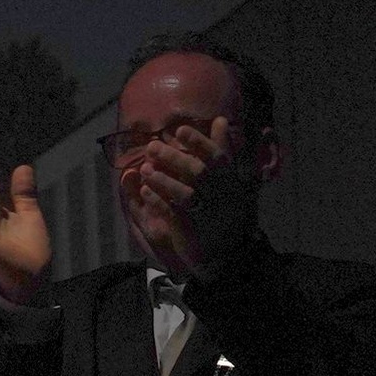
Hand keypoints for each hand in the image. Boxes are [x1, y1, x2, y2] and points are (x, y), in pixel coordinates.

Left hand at [120, 116, 234, 279]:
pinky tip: (143, 191)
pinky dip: (158, 200)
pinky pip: (173, 213)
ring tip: (144, 169)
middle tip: (152, 146)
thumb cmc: (225, 209)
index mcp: (232, 181)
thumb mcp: (229, 178)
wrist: (227, 254)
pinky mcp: (192, 231)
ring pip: (185, 194)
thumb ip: (223, 150)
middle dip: (174, 158)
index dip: (199, 142)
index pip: (217, 157)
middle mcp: (222, 196)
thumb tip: (219, 120)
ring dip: (162, 179)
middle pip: (198, 173)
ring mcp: (208, 214)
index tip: (179, 129)